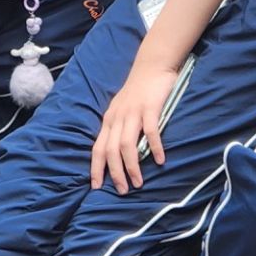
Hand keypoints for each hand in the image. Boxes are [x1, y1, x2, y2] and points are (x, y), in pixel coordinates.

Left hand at [91, 62, 177, 193]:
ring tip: (138, 183)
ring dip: (131, 166)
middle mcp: (117, 117)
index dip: (96, 168)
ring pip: (126, 144)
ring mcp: (133, 112)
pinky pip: (150, 131)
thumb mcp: (123, 110)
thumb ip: (120, 128)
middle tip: (122, 191)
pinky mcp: (149, 107)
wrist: (152, 64)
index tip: (96, 187)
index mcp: (109, 119)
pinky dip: (153, 147)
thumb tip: (120, 155)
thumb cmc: (139, 90)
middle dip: (115, 173)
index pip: (97, 148)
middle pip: (110, 150)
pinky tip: (159, 160)